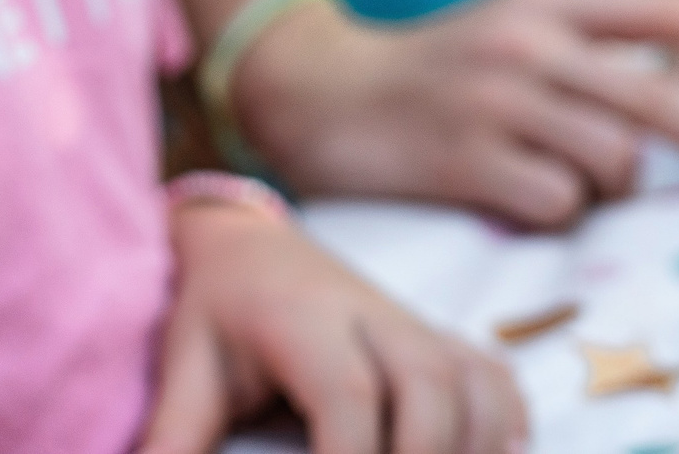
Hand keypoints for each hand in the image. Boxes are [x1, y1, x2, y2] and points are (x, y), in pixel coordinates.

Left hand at [140, 202, 524, 453]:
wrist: (250, 245)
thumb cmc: (216, 313)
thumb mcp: (186, 368)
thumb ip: (173, 437)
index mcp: (307, 321)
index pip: (348, 397)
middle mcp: (375, 319)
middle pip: (431, 392)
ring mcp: (417, 326)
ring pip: (475, 387)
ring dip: (474, 448)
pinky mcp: (442, 340)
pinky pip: (497, 380)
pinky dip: (505, 426)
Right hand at [232, 0, 678, 227]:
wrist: (315, 86)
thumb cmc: (445, 61)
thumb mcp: (523, 19)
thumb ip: (607, 35)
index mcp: (555, 1)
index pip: (669, 11)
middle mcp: (534, 42)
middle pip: (664, 98)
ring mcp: (499, 99)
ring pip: (614, 160)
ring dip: (613, 180)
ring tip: (565, 165)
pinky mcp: (464, 157)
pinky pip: (556, 203)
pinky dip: (554, 207)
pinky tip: (517, 187)